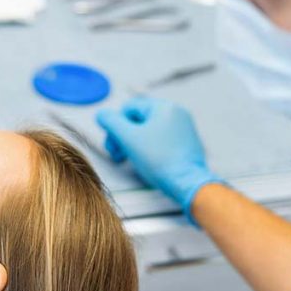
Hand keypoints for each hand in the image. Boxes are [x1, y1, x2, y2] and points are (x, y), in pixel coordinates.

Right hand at [96, 97, 223, 223]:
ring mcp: (182, 130)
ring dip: (135, 144)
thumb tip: (102, 115)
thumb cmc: (162, 161)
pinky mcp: (185, 144)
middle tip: (119, 154)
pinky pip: (160, 141)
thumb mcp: (128, 138)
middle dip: (124, 136)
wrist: (187, 183)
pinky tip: (147, 163)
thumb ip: (111, 122)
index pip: (129, 108)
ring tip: (131, 160)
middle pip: (138, 120)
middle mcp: (176, 115)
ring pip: (149, 131)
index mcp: (164, 107)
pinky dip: (150, 150)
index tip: (114, 144)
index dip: (116, 126)